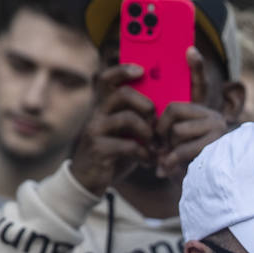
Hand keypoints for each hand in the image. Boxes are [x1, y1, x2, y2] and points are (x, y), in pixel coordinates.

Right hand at [69, 63, 156, 196]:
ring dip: (147, 132)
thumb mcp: (125, 134)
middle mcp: (97, 113)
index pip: (108, 79)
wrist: (89, 181)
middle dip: (145, 105)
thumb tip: (164, 107)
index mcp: (103, 106)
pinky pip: (128, 145)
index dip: (123, 70)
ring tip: (155, 146)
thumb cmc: (113, 154)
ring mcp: (96, 130)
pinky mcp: (98, 149)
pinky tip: (148, 161)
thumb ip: (137, 119)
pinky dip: (144, 154)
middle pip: (122, 94)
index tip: (141, 70)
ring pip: (127, 119)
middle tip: (155, 120)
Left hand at [153, 47, 229, 177]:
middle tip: (158, 149)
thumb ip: (166, 135)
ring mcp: (217, 130)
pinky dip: (171, 161)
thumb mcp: (175, 150)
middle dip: (161, 132)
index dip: (197, 67)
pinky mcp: (217, 145)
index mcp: (203, 114)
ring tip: (168, 163)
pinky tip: (164, 170)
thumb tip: (152, 121)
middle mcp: (213, 118)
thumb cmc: (187, 172)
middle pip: (174, 110)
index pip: (199, 85)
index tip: (190, 49)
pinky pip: (184, 147)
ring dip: (167, 150)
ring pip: (177, 130)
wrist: (210, 193)